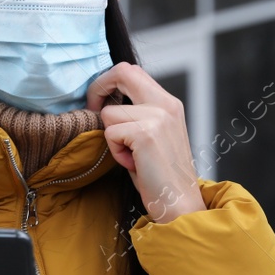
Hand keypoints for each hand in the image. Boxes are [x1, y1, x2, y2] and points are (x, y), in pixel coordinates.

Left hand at [84, 62, 206, 223]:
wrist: (180, 204)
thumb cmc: (161, 175)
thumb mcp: (154, 135)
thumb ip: (138, 114)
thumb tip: (105, 102)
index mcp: (169, 103)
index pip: (132, 70)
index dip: (109, 81)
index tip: (99, 103)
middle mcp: (166, 104)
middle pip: (122, 72)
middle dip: (99, 89)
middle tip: (94, 111)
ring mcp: (157, 117)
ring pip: (109, 113)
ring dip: (112, 138)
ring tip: (132, 156)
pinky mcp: (146, 134)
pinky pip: (110, 134)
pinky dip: (116, 152)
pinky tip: (134, 164)